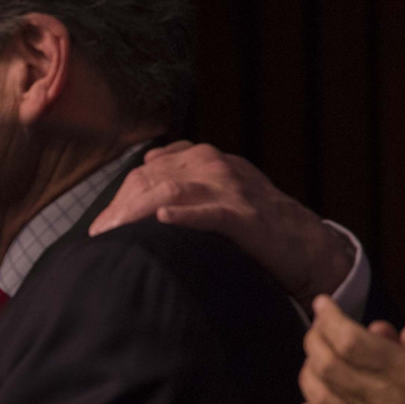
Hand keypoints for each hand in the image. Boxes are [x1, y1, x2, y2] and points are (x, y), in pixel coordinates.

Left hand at [90, 141, 354, 300]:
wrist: (305, 245)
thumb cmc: (254, 222)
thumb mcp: (218, 190)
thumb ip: (185, 175)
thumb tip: (147, 163)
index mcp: (204, 158)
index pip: (146, 172)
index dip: (120, 198)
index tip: (101, 226)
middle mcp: (214, 166)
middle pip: (151, 179)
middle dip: (120, 208)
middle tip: (99, 237)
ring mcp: (231, 189)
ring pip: (171, 191)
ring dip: (136, 212)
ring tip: (114, 233)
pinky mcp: (246, 216)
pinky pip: (210, 212)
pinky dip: (185, 216)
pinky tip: (163, 220)